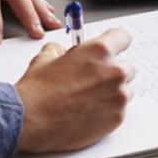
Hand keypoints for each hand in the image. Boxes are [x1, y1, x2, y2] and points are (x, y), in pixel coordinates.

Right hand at [14, 28, 134, 152]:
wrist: (30, 119)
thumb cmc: (37, 90)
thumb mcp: (45, 58)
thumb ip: (61, 50)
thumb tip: (63, 52)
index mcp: (99, 51)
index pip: (123, 37)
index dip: (115, 43)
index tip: (112, 49)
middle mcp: (113, 72)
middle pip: (127, 67)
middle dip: (112, 72)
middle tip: (94, 80)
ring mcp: (118, 97)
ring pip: (126, 90)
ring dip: (113, 92)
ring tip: (91, 99)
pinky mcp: (117, 118)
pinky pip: (121, 110)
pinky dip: (109, 111)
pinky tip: (89, 112)